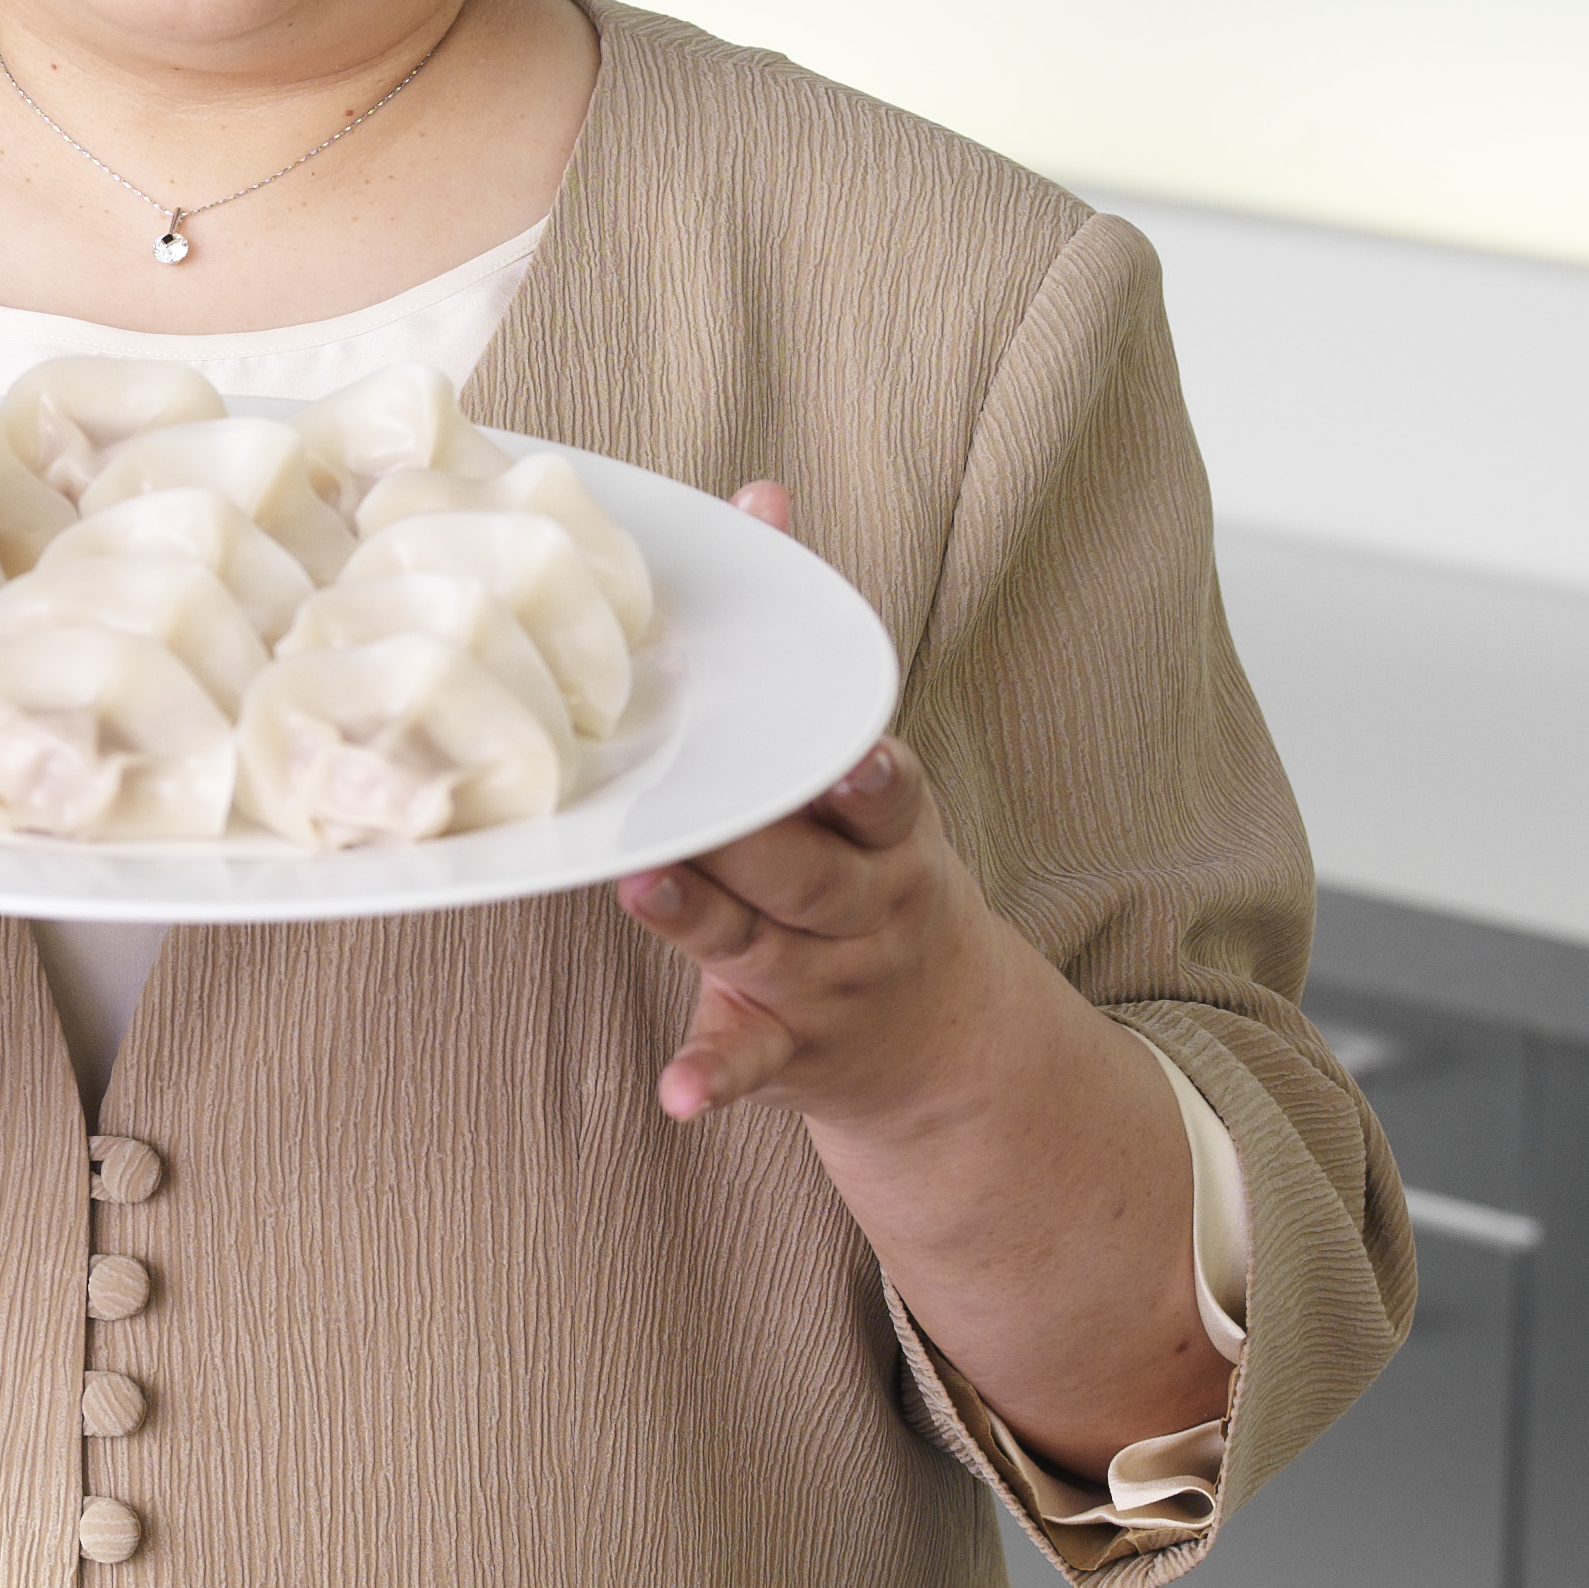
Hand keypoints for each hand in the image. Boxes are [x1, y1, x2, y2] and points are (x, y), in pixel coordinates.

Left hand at [609, 479, 1220, 1473]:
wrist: (945, 1041)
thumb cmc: (868, 864)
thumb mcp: (861, 771)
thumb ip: (808, 645)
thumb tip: (762, 492)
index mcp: (883, 826)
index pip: (881, 793)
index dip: (868, 777)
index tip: (852, 756)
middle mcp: (862, 902)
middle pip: (810, 868)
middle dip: (761, 838)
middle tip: (702, 808)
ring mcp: (825, 978)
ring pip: (762, 947)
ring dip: (702, 923)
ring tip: (643, 887)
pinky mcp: (787, 1045)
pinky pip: (746, 1062)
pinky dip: (712, 1077)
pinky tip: (676, 1096)